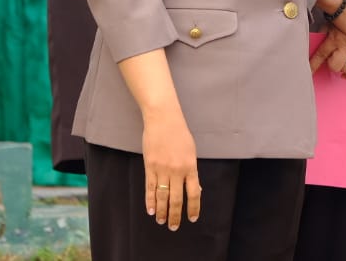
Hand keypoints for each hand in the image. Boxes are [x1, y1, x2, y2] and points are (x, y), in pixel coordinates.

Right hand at [142, 110, 200, 229]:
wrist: (163, 119)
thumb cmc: (179, 134)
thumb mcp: (191, 152)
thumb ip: (192, 171)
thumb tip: (195, 189)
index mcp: (190, 166)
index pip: (193, 193)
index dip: (193, 208)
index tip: (192, 218)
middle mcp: (177, 170)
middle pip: (177, 199)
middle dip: (175, 215)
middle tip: (174, 227)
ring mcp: (162, 169)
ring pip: (162, 196)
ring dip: (162, 211)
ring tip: (161, 221)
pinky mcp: (150, 167)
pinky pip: (150, 188)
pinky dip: (149, 201)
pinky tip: (150, 210)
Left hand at [309, 27, 345, 78]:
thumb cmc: (344, 18)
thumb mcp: (330, 24)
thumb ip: (323, 34)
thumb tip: (314, 42)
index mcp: (334, 39)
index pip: (320, 55)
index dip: (313, 65)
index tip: (310, 71)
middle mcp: (345, 46)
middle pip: (335, 66)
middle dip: (333, 64)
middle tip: (333, 59)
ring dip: (343, 67)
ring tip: (343, 62)